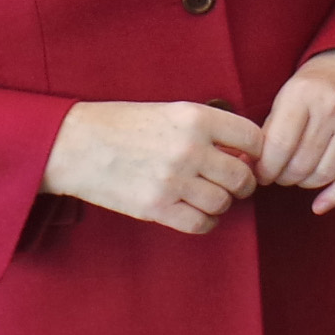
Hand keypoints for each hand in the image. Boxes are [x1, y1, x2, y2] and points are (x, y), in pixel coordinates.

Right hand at [42, 100, 262, 233]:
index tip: (250, 157)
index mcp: (196, 118)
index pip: (253, 138)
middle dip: (244, 182)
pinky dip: (207, 222)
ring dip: (223, 202)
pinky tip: (200, 214)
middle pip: (242, 176)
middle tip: (235, 182)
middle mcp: (190, 149)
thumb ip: (208, 127)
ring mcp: (174, 180)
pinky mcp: (156, 207)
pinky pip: (200, 224)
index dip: (257, 151)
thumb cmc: (125, 125)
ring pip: (223, 202)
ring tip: (212, 196)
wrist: (77, 144)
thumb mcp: (171, 110)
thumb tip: (244, 149)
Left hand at [256, 48, 334, 213]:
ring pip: (324, 174)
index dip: (264, 169)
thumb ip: (269, 130)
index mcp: (304, 94)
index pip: (278, 147)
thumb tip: (245, 165)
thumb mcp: (287, 94)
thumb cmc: (316, 83)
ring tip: (297, 176)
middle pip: (301, 165)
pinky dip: (334, 197)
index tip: (260, 174)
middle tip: (278, 175)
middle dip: (283, 178)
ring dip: (304, 184)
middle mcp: (333, 108)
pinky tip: (319, 205)